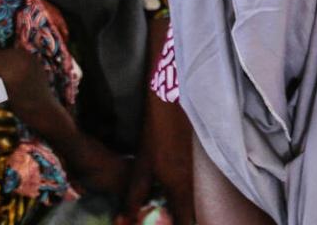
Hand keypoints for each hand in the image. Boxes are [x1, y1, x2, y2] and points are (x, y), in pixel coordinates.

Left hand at [121, 90, 194, 224]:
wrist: (173, 104)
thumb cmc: (156, 136)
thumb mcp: (141, 168)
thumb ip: (134, 198)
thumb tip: (124, 222)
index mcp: (179, 188)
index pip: (184, 221)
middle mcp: (189, 183)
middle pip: (188, 214)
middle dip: (179, 222)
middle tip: (163, 222)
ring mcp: (192, 172)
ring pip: (188, 202)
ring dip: (178, 213)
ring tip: (166, 216)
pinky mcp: (190, 163)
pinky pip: (187, 190)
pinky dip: (179, 200)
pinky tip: (167, 198)